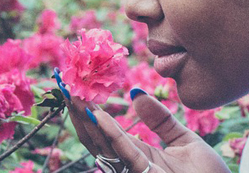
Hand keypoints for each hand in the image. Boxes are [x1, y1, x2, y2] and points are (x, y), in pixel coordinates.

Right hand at [63, 89, 230, 172]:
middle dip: (79, 113)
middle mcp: (131, 164)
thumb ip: (160, 119)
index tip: (76, 88)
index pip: (105, 132)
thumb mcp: (183, 140)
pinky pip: (125, 151)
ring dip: (86, 118)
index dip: (89, 111)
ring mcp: (135, 171)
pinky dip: (109, 132)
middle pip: (96, 137)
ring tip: (73, 94)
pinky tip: (97, 114)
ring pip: (103, 144)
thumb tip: (135, 94)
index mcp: (138, 155)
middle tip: (65, 85)